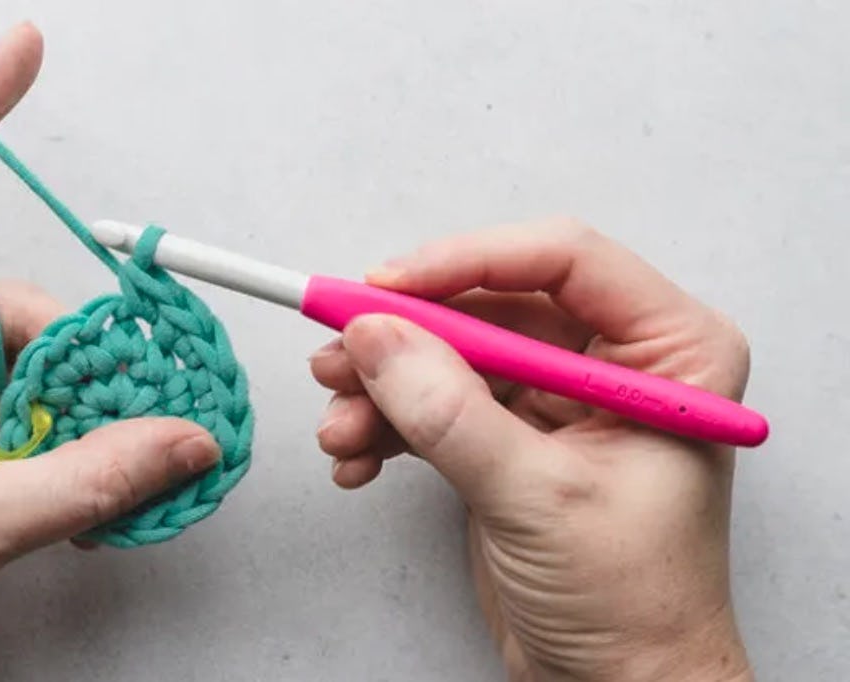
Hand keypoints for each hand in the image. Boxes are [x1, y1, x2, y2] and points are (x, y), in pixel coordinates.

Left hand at [0, 24, 218, 681]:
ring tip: (114, 466)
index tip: (24, 43)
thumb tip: (186, 442)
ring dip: (70, 415)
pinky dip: (48, 439)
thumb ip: (90, 477)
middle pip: (8, 309)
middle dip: (82, 365)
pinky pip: (5, 405)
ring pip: (17, 365)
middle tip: (154, 410)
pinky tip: (77, 480)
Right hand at [310, 219, 753, 681]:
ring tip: (340, 427)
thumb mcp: (539, 498)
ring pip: (452, 354)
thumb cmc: (631, 603)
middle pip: (491, 305)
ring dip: (384, 388)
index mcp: (668, 353)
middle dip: (407, 337)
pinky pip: (438, 403)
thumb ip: (451, 413)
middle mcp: (613, 361)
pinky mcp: (510, 436)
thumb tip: (374, 336)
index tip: (386, 287)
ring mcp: (556, 399)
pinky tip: (359, 458)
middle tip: (339, 355)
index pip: (563, 260)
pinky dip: (390, 426)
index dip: (467, 262)